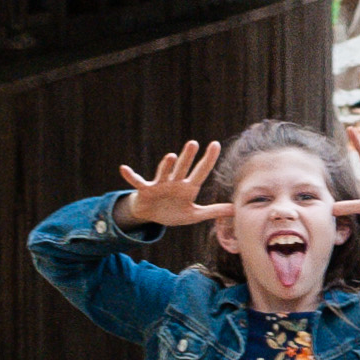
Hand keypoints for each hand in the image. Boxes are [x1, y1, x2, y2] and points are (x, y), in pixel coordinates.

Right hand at [116, 141, 231, 231]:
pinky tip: (124, 168)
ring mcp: (160, 185)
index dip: (208, 160)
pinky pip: (138, 182)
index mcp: (188, 188)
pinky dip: (130, 176)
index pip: (201, 172)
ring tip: (171, 157)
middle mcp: (175, 182)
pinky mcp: (145, 190)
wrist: (152, 216)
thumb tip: (235, 210)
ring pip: (164, 172)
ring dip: (166, 165)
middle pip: (183, 168)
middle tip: (193, 143)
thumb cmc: (174, 212)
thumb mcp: (194, 215)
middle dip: (188, 157)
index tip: (215, 144)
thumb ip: (213, 211)